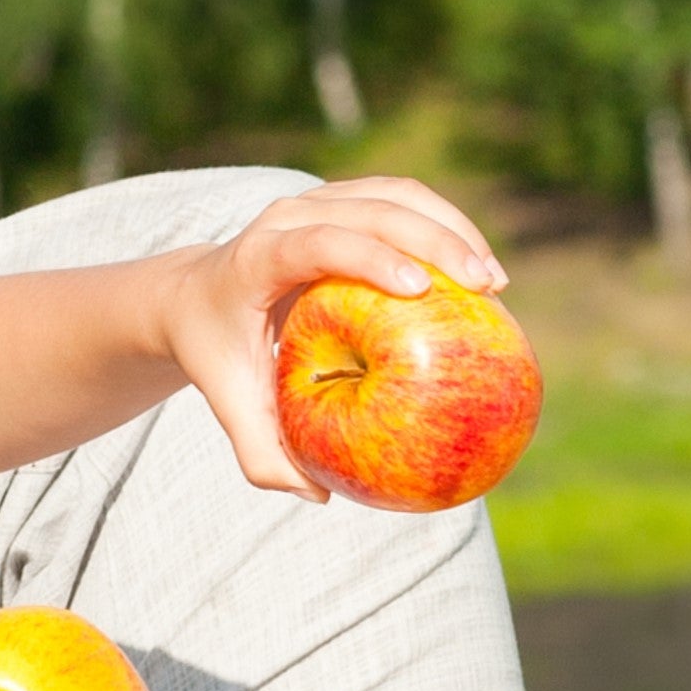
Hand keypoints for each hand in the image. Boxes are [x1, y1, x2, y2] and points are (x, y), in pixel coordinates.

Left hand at [160, 176, 508, 497]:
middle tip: (485, 288)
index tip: (416, 287)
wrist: (196, 295)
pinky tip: (478, 271)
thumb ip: (261, 455)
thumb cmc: (219, 354)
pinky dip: (446, 227)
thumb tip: (318, 495)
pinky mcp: (345, 200)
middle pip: (372, 207)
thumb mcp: (229, 404)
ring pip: (398, 195)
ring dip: (453, 228)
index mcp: (257, 257)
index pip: (317, 242)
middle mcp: (288, 216)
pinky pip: (405, 203)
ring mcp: (318, 201)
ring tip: (494, 281)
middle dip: (436, 239)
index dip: (367, 256)